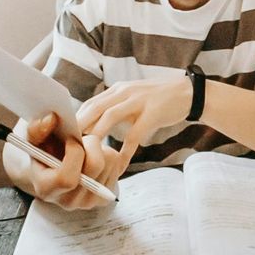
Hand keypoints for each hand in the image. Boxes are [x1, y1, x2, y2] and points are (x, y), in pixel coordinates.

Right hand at [0, 111, 118, 211]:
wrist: (53, 171)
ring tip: (85, 148)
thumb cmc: (43, 154)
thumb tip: (52, 118)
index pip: (67, 178)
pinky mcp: (105, 196)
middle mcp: (69, 201)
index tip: (71, 140)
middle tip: (82, 138)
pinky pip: (117, 165)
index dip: (73, 153)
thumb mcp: (34, 140)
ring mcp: (89, 201)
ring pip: (109, 162)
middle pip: (95, 167)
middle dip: (91, 144)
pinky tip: (92, 156)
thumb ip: (37, 128)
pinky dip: (107, 153)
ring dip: (99, 147)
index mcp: (47, 190)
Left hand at [75, 77, 196, 181]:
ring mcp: (139, 101)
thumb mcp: (133, 98)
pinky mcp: (152, 114)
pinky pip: (135, 135)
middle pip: (95, 107)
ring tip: (86, 153)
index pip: (91, 102)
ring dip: (96, 135)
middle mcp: (125, 92)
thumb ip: (114, 107)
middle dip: (79, 125)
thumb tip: (93, 123)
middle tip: (68, 146)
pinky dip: (125, 151)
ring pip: (110, 117)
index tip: (65, 135)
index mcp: (118, 89)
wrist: (188, 93)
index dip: (76, 118)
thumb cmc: (158, 100)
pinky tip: (118, 165)